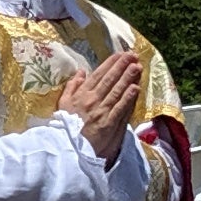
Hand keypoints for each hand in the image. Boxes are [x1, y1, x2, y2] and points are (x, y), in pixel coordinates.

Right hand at [55, 44, 146, 159]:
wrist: (66, 146)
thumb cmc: (64, 125)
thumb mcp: (63, 103)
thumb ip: (72, 86)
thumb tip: (81, 71)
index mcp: (82, 94)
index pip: (98, 75)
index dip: (110, 64)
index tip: (120, 54)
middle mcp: (92, 100)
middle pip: (110, 80)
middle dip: (122, 66)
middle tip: (133, 55)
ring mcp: (101, 111)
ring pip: (116, 91)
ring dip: (128, 78)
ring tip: (137, 67)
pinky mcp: (108, 123)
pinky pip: (120, 109)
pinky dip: (128, 98)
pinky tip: (136, 88)